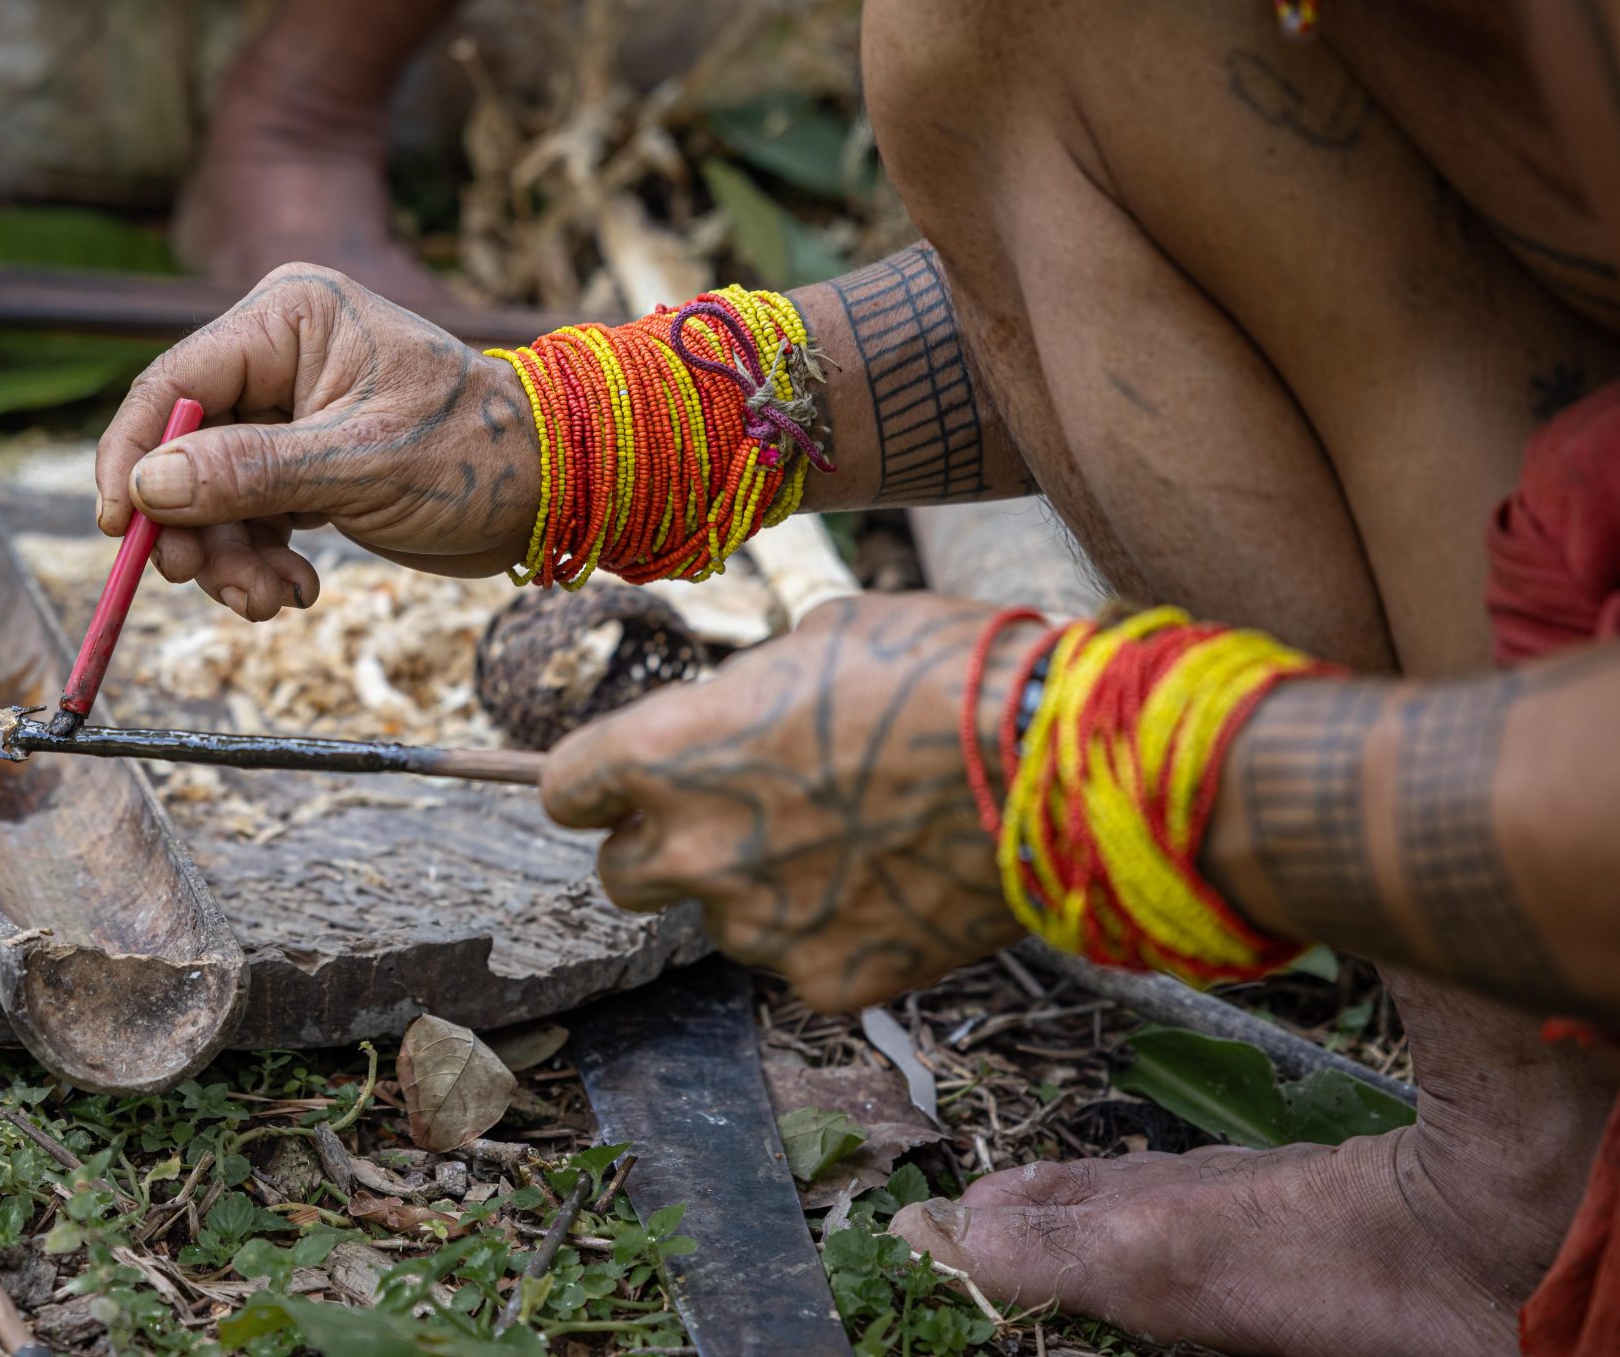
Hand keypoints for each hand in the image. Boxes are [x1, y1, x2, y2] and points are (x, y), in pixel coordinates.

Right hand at [94, 265, 538, 619]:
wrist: (553, 490)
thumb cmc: (475, 454)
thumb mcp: (361, 465)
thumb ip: (251, 473)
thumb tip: (148, 487)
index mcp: (290, 315)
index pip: (175, 382)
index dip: (136, 455)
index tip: (121, 526)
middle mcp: (280, 352)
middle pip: (184, 444)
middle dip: (191, 523)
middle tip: (203, 582)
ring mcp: (288, 410)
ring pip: (209, 491)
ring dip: (228, 556)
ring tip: (271, 601)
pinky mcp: (302, 461)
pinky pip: (246, 514)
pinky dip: (259, 560)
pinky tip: (297, 591)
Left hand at [541, 594, 1029, 1010]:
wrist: (1053, 759)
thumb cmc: (938, 669)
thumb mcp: (817, 639)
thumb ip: (742, 695)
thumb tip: (728, 717)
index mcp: (668, 752)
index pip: (567, 791)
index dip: (601, 785)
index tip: (634, 779)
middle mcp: (695, 847)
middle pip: (623, 876)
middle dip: (667, 848)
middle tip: (740, 817)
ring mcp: (760, 925)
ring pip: (723, 920)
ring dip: (761, 890)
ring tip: (855, 837)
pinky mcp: (830, 980)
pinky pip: (804, 963)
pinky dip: (836, 934)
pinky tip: (896, 882)